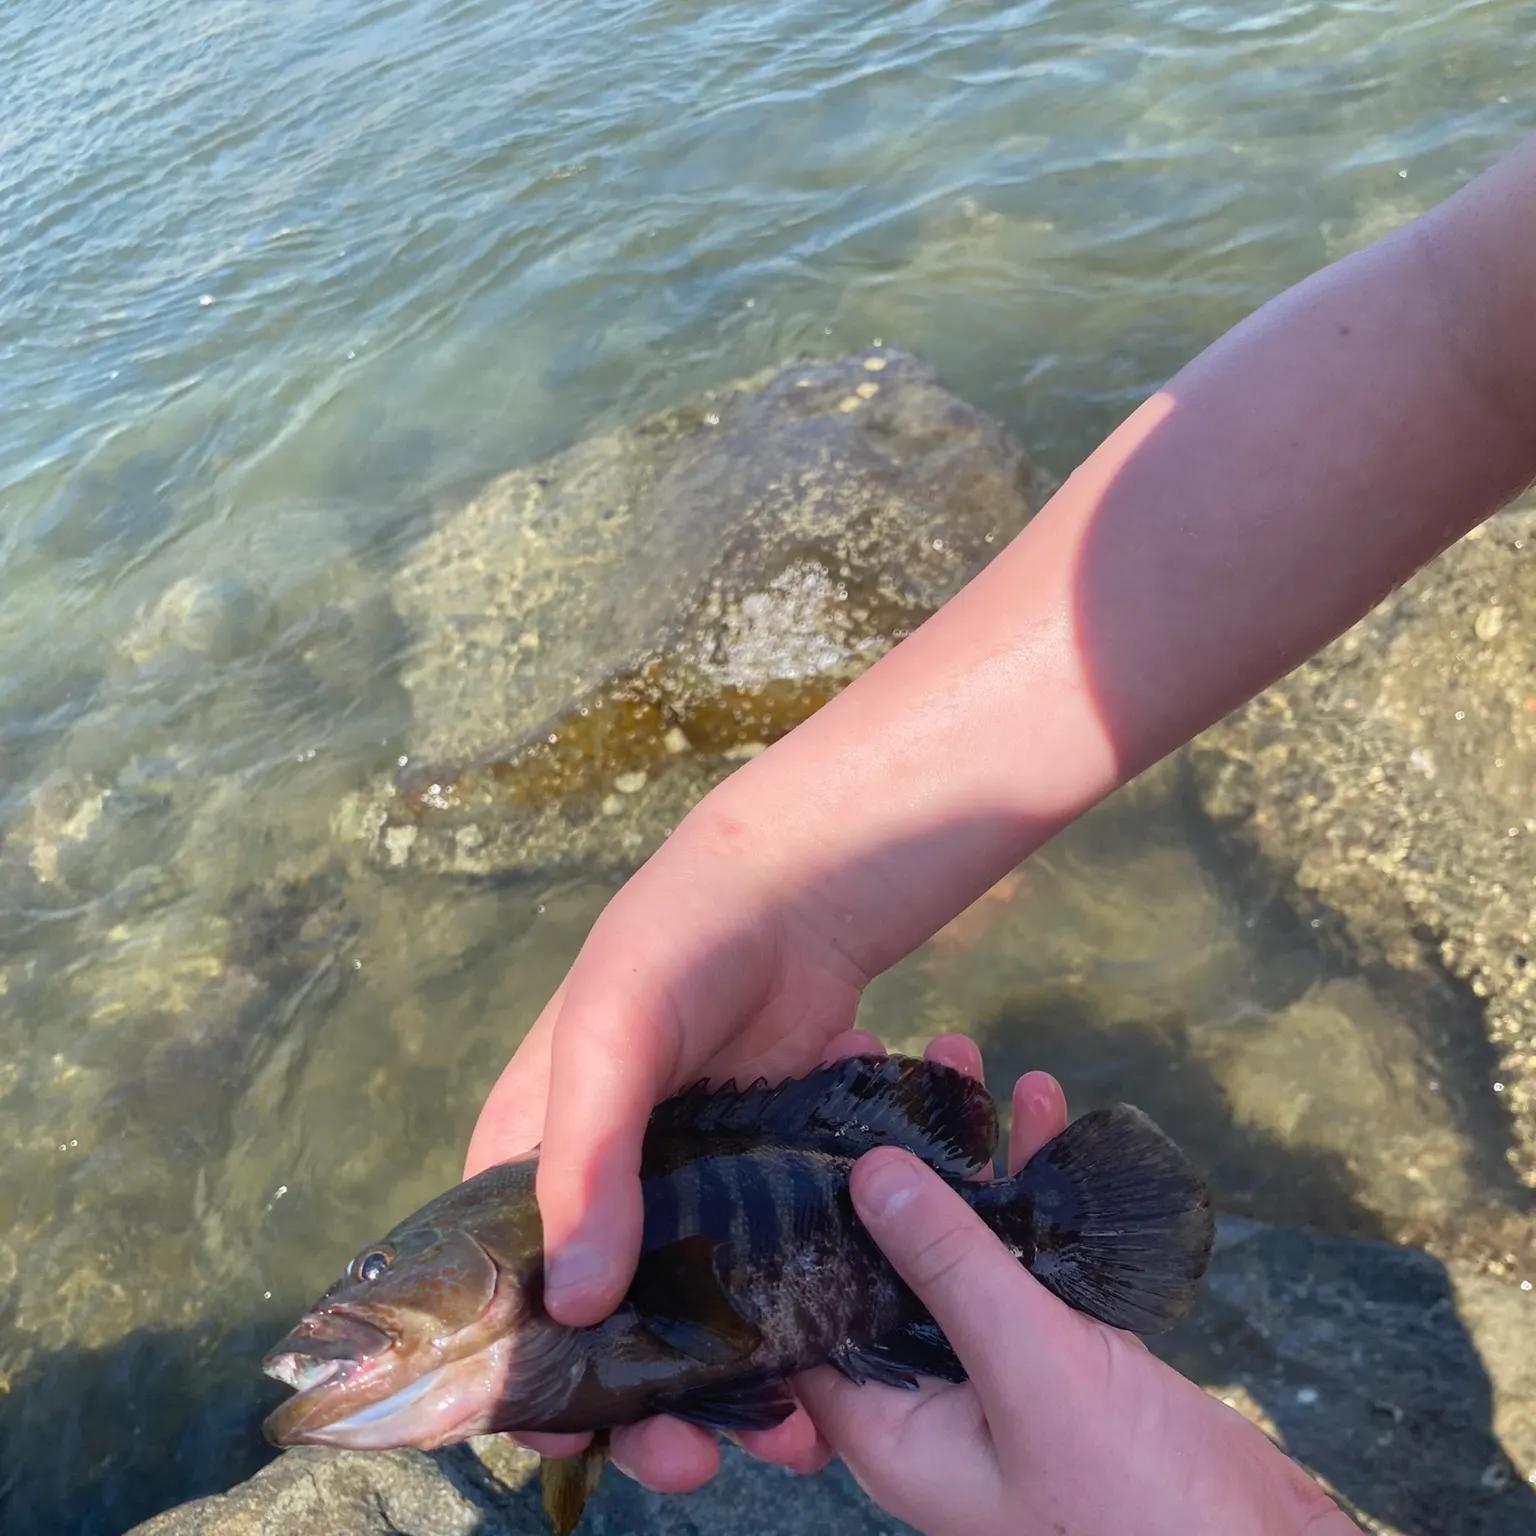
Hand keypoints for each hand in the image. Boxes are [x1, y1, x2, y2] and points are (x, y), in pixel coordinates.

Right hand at [465, 817, 989, 1491]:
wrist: (796, 893)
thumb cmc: (676, 947)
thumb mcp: (610, 1037)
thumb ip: (585, 1160)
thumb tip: (574, 1302)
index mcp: (533, 1157)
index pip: (504, 1291)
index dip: (528, 1373)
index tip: (573, 1440)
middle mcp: (606, 1189)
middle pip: (605, 1328)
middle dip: (639, 1405)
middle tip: (689, 1457)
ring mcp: (691, 1194)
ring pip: (694, 1319)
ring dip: (726, 1387)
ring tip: (781, 1435)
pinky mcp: (765, 1187)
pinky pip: (770, 1278)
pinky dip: (791, 1330)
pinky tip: (830, 1371)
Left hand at [798, 1073, 1359, 1535]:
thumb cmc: (1137, 1511)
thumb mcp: (1029, 1374)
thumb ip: (951, 1268)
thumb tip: (866, 1170)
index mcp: (891, 1428)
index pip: (812, 1304)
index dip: (805, 1206)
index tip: (805, 1110)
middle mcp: (934, 1397)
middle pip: (891, 1256)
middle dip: (893, 1155)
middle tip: (883, 1056)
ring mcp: (1006, 1374)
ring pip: (968, 1244)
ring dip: (969, 1153)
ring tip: (962, 1054)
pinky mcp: (1075, 1357)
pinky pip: (1037, 1253)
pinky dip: (1039, 1184)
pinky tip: (1041, 1104)